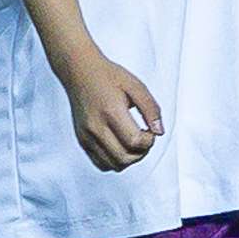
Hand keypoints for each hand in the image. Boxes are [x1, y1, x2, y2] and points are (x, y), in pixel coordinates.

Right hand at [53, 46, 162, 169]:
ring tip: (133, 142)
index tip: (150, 130)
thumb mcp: (136, 86)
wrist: (80, 72)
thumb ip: (151, 109)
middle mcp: (96, 127)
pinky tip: (121, 145)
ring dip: (129, 159)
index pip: (134, 142)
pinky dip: (115, 161)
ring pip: (113, 165)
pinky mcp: (82, 141)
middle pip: (124, 158)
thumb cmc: (108, 76)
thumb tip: (159, 131)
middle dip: (141, 152)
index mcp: (111, 112)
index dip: (149, 140)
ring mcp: (87, 136)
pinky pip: (101, 163)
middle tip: (145, 138)